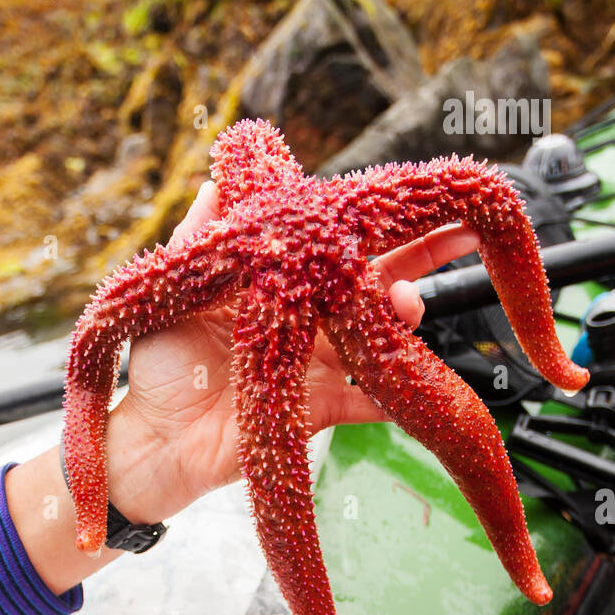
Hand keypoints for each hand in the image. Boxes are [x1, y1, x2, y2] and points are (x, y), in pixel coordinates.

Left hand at [106, 180, 480, 523]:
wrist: (156, 439)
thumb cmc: (159, 364)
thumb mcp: (173, 288)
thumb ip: (199, 235)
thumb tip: (215, 175)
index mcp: (281, 286)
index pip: (336, 245)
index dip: (374, 222)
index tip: (410, 199)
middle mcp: (309, 321)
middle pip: (376, 283)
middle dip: (420, 258)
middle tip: (458, 236)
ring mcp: (320, 365)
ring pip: (380, 336)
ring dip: (404, 318)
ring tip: (408, 305)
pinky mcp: (322, 410)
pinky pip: (371, 403)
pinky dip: (396, 396)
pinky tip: (412, 382)